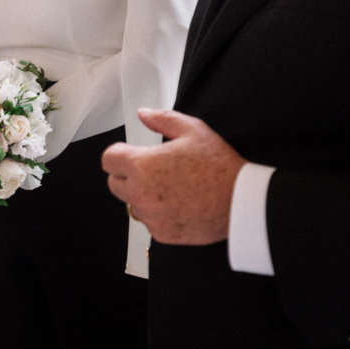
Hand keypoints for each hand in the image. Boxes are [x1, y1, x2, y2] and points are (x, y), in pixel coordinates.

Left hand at [100, 109, 244, 244]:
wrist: (241, 201)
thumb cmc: (219, 166)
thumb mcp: (192, 130)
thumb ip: (162, 119)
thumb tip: (143, 114)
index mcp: (142, 165)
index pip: (108, 159)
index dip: (119, 154)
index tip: (130, 153)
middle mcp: (140, 193)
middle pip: (115, 183)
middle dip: (128, 175)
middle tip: (154, 170)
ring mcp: (150, 216)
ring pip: (132, 204)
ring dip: (143, 196)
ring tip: (171, 188)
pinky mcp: (162, 233)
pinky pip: (149, 222)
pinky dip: (158, 214)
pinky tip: (179, 204)